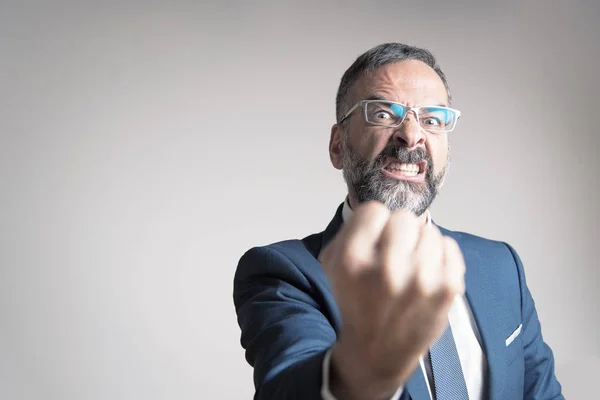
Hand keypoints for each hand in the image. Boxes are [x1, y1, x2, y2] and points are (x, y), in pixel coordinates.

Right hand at [319, 201, 465, 399]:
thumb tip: (381, 211)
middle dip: (398, 234)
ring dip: (420, 245)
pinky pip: (449, 246)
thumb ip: (352, 231)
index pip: (374, 210)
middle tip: (394, 255)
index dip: (373, 225)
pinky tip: (428, 274)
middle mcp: (386, 267)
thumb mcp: (333, 265)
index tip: (374, 243)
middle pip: (404, 217)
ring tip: (411, 267)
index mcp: (353, 259)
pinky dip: (440, 256)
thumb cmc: (356, 302)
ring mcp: (421, 279)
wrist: (376, 351)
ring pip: (429, 230)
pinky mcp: (447, 289)